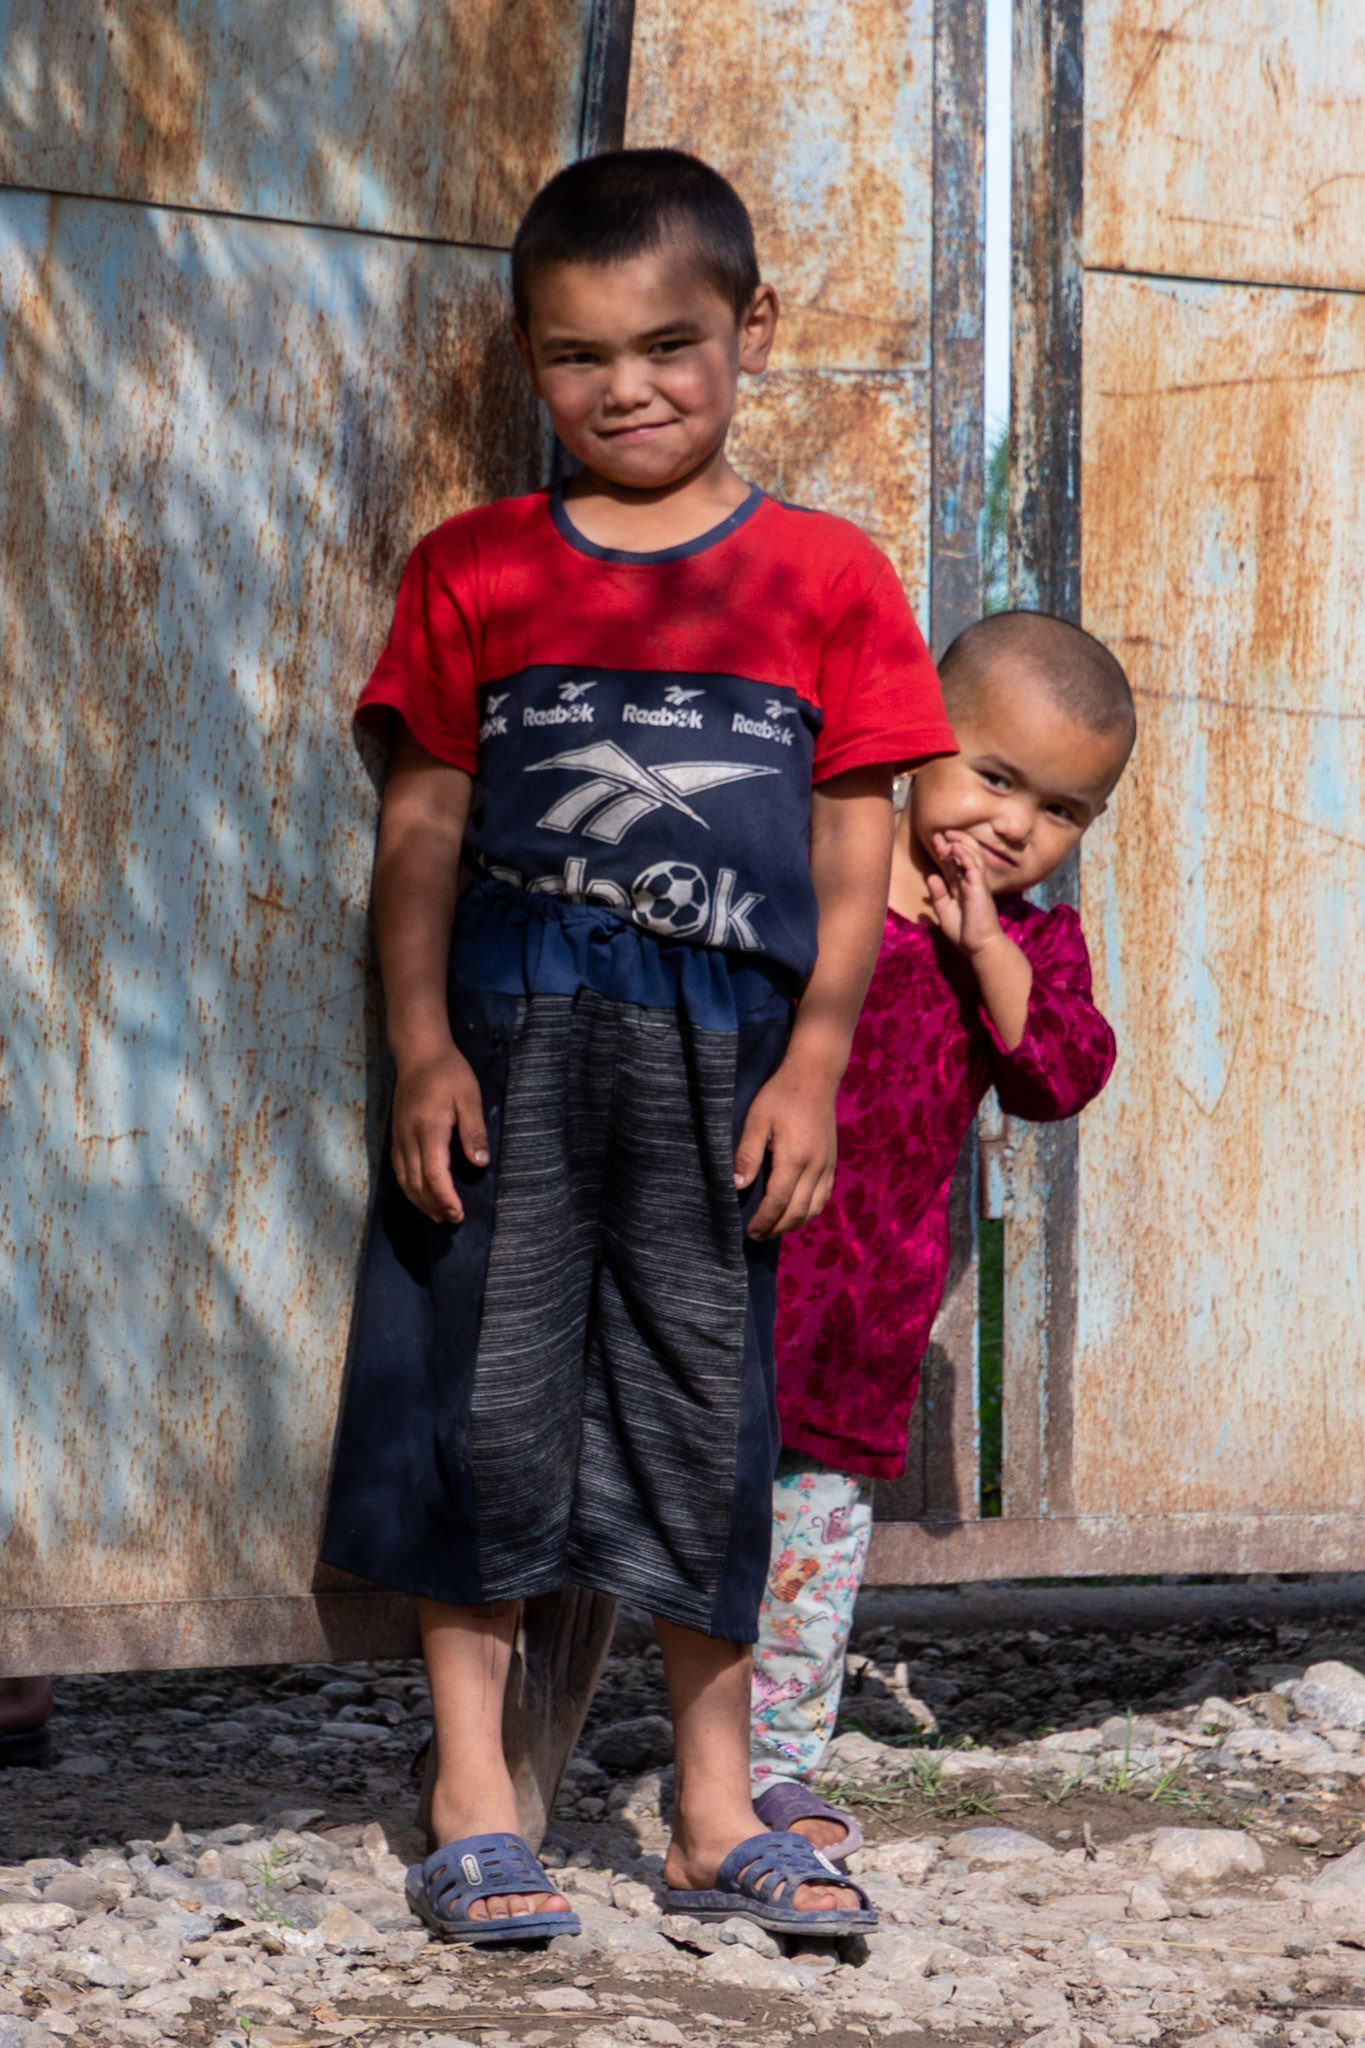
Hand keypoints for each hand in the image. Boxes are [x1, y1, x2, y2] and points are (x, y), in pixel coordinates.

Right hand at [391, 1042, 488, 1223]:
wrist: (418, 1052)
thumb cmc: (448, 1072)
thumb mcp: (469, 1097)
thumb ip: (473, 1130)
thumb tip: (480, 1163)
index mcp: (429, 1130)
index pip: (434, 1174)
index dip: (445, 1198)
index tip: (458, 1214)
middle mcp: (408, 1138)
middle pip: (417, 1183)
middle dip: (433, 1205)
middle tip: (452, 1221)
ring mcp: (399, 1137)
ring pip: (404, 1179)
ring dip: (419, 1201)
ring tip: (436, 1215)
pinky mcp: (396, 1135)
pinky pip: (398, 1169)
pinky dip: (408, 1187)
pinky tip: (419, 1194)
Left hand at [733, 1058, 838, 1238]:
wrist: (815, 1077)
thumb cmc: (780, 1095)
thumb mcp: (757, 1120)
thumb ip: (747, 1154)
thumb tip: (737, 1186)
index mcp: (794, 1158)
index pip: (777, 1201)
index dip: (763, 1221)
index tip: (748, 1231)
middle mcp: (815, 1167)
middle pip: (797, 1212)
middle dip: (776, 1228)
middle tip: (757, 1235)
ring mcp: (827, 1166)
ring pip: (814, 1209)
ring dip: (794, 1224)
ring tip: (773, 1228)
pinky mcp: (832, 1162)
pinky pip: (824, 1197)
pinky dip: (810, 1211)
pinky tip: (795, 1213)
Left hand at [927, 829, 1008, 957]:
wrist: (979, 946)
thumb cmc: (964, 932)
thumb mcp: (944, 911)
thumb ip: (938, 894)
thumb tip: (931, 876)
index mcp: (961, 887)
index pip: (953, 864)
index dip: (945, 852)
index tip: (935, 841)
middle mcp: (970, 882)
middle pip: (965, 855)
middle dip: (953, 842)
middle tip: (939, 834)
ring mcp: (977, 883)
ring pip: (972, 855)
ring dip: (959, 843)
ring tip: (946, 836)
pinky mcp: (980, 887)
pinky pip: (973, 866)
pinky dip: (964, 855)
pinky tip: (953, 848)